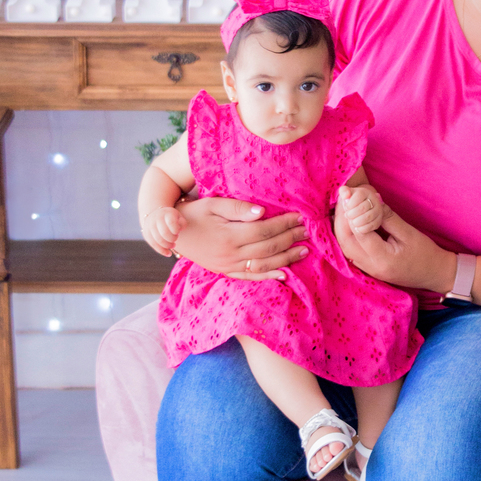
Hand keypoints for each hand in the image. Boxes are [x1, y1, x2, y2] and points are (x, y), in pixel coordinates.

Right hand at [141, 204, 185, 256]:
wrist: (157, 215)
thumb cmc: (172, 218)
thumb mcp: (179, 218)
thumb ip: (182, 223)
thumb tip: (178, 230)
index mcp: (166, 213)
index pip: (171, 223)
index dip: (176, 230)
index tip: (177, 232)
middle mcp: (156, 218)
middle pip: (164, 233)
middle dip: (172, 239)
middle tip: (175, 239)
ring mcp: (149, 226)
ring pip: (158, 240)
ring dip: (168, 246)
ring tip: (173, 245)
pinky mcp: (146, 233)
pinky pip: (153, 244)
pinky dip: (162, 251)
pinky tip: (168, 254)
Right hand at [173, 196, 308, 279]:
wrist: (172, 233)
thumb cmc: (193, 214)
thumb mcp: (212, 204)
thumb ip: (237, 209)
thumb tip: (262, 212)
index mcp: (228, 236)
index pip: (263, 231)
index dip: (283, 224)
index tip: (299, 217)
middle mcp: (230, 255)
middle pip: (267, 248)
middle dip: (290, 239)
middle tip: (307, 231)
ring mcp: (228, 266)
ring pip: (263, 265)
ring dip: (285, 258)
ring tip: (303, 250)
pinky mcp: (225, 272)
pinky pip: (250, 277)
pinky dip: (268, 276)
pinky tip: (284, 273)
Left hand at [334, 200, 456, 294]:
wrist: (434, 275)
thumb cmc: (425, 254)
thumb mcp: (409, 232)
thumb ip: (387, 217)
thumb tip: (371, 199)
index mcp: (382, 258)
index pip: (359, 232)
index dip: (351, 210)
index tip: (348, 192)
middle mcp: (370, 266)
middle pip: (344, 240)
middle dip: (341, 215)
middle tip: (344, 194)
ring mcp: (366, 268)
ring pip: (344, 245)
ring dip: (341, 223)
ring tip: (345, 202)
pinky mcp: (366, 267)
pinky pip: (349, 248)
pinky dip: (346, 231)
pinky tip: (348, 217)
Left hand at [337, 184, 384, 236]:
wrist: (360, 208)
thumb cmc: (352, 201)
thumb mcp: (347, 194)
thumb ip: (344, 191)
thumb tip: (346, 195)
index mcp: (365, 192)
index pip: (359, 195)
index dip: (350, 203)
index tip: (346, 207)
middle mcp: (374, 200)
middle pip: (363, 207)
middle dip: (352, 214)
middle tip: (347, 216)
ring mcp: (378, 210)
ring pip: (367, 217)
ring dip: (356, 222)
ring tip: (352, 222)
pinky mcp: (379, 220)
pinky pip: (371, 226)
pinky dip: (362, 229)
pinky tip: (357, 228)